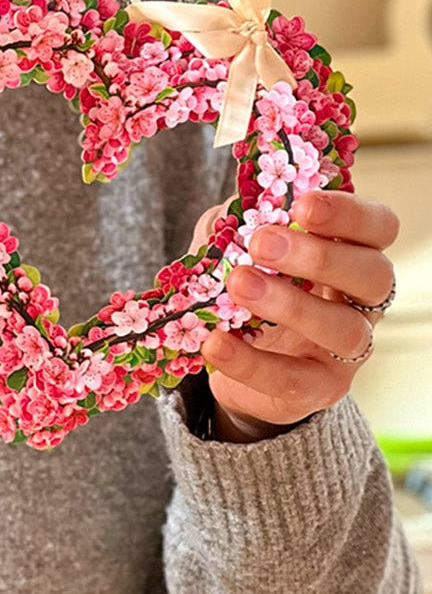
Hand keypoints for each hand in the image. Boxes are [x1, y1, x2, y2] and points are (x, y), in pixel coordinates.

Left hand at [193, 191, 397, 440]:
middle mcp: (361, 301)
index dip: (349, 214)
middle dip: (319, 256)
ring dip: (289, 304)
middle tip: (262, 244)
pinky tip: (216, 343)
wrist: (234, 358)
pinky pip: (292, 379)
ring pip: (342, 329)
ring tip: (238, 285)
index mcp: (351, 253)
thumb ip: (234, 226)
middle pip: (373, 275)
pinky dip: (250, 362)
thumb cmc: (247, 284)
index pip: (378, 227)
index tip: (303, 205)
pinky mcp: (317, 389)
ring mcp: (345, 350)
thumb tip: (225, 214)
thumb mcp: (236, 246)